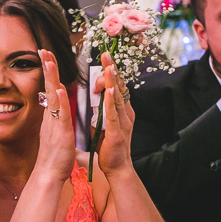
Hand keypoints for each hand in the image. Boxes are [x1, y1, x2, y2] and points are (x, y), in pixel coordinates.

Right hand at [34, 49, 74, 181]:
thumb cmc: (54, 156)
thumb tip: (53, 108)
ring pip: (53, 96)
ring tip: (49, 61)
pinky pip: (60, 114)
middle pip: (48, 87)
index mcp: (52, 115)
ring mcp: (55, 123)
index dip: (49, 72)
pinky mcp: (61, 133)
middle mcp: (51, 116)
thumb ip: (55, 118)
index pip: (50, 88)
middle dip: (47, 67)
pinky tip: (58, 89)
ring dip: (51, 78)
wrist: (48, 174)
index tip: (46, 55)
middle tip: (43, 49)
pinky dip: (59, 101)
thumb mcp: (55, 132)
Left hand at [91, 54, 134, 176]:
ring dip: (113, 81)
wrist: (117, 167)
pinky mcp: (117, 132)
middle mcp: (124, 112)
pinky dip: (112, 102)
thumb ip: (101, 109)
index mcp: (120, 110)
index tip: (104, 57)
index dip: (110, 71)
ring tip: (108, 67)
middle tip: (106, 54)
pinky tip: (110, 91)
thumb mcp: (104, 122)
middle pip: (119, 86)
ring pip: (118, 97)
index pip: (116, 86)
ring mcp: (122, 121)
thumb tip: (96, 96)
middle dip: (112, 70)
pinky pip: (114, 114)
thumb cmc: (109, 146)